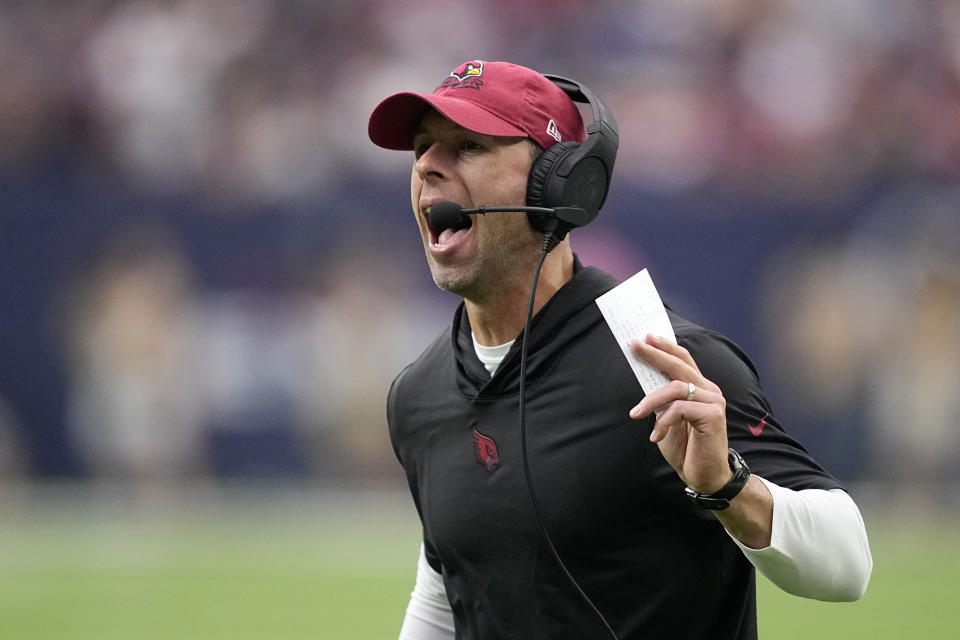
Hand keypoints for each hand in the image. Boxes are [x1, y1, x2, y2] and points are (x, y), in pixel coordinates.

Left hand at [628, 334, 731, 493]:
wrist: (704, 476)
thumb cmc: (685, 447)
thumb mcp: (666, 418)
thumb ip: (661, 399)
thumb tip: (644, 377)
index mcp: (699, 388)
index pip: (683, 360)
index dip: (665, 347)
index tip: (645, 337)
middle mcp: (709, 390)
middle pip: (680, 365)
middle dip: (656, 354)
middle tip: (636, 346)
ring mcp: (714, 401)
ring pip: (677, 387)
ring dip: (652, 400)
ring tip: (636, 414)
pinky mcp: (714, 415)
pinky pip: (680, 408)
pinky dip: (664, 421)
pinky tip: (657, 436)